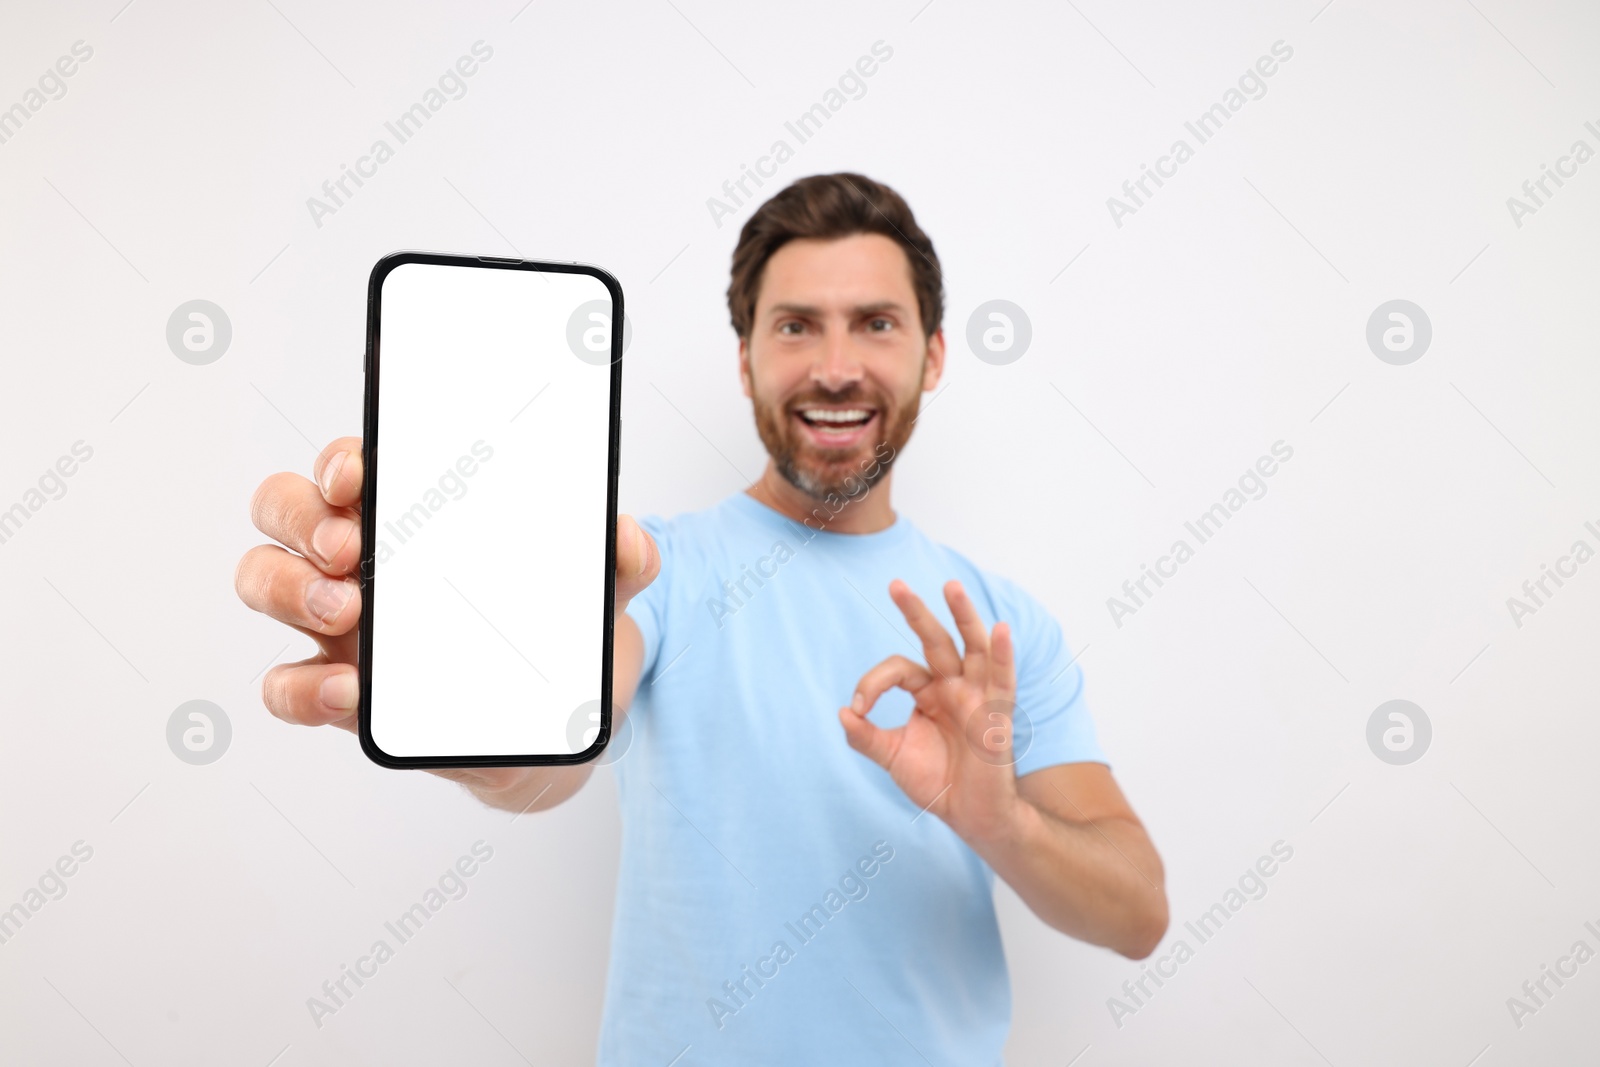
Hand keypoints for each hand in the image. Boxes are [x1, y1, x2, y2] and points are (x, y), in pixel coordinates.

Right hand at [234, 436, 656, 797]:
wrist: (555, 720)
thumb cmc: (556, 628)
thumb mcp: (601, 588)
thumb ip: (624, 559)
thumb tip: (627, 537)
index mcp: (411, 512)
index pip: (351, 462)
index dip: (342, 458)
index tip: (361, 473)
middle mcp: (358, 557)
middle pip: (285, 507)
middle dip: (303, 517)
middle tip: (353, 548)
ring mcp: (337, 622)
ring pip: (263, 580)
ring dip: (289, 587)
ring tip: (349, 611)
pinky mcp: (337, 693)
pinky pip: (285, 684)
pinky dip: (302, 688)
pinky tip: (348, 692)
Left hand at [839, 579, 1024, 844]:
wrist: (970, 816)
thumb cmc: (937, 783)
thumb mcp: (892, 757)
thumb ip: (865, 737)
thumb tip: (841, 714)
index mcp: (928, 692)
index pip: (898, 670)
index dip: (872, 683)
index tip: (857, 709)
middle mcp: (953, 686)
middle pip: (935, 641)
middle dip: (916, 612)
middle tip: (895, 584)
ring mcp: (977, 696)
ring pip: (972, 647)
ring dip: (963, 616)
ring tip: (951, 586)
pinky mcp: (997, 714)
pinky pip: (1002, 679)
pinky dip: (1003, 654)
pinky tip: (1001, 629)